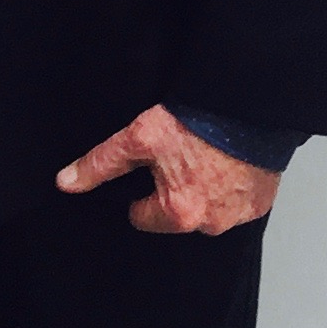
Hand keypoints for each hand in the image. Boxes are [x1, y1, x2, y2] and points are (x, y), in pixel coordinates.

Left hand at [57, 104, 278, 234]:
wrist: (250, 104)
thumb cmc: (197, 121)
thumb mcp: (140, 137)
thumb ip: (101, 163)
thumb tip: (64, 183)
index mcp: (177, 213)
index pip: (142, 216)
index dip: (143, 191)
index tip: (154, 167)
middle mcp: (209, 223)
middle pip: (177, 215)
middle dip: (177, 192)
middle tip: (184, 157)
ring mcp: (239, 215)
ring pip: (209, 210)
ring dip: (207, 191)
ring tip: (209, 157)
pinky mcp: (262, 202)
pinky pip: (238, 203)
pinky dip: (233, 187)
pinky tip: (231, 162)